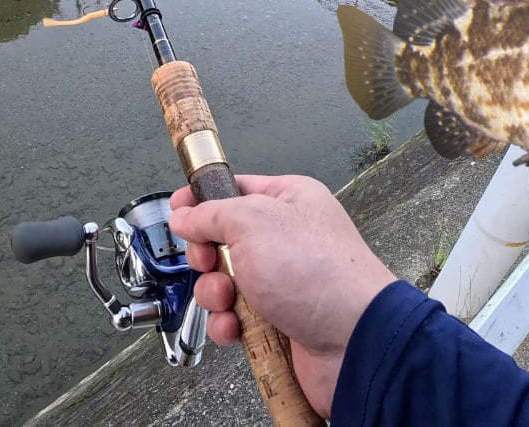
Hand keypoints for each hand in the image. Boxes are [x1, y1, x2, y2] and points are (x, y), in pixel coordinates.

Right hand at [168, 175, 396, 416]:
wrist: (351, 340)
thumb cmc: (314, 270)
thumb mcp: (254, 222)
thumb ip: (211, 214)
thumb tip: (183, 215)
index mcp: (288, 200)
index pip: (235, 189)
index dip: (202, 199)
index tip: (177, 210)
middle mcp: (285, 238)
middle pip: (222, 239)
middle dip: (206, 256)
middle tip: (210, 263)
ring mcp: (281, 281)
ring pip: (223, 282)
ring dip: (215, 294)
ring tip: (229, 300)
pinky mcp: (276, 319)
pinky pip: (235, 317)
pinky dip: (228, 324)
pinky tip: (236, 328)